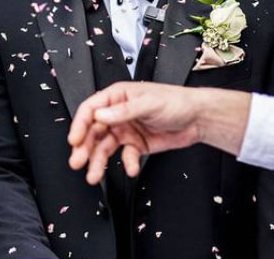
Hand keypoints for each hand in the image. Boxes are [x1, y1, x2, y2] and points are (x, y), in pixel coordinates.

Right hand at [67, 81, 210, 183]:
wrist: (198, 118)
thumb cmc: (175, 101)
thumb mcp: (148, 103)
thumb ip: (123, 111)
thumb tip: (100, 116)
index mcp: (116, 97)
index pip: (90, 110)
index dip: (80, 125)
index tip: (74, 140)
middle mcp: (117, 114)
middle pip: (93, 132)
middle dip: (84, 148)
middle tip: (77, 162)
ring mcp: (126, 130)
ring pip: (105, 147)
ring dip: (98, 161)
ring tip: (93, 175)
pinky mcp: (136, 145)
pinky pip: (125, 156)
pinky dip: (126, 163)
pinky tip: (130, 168)